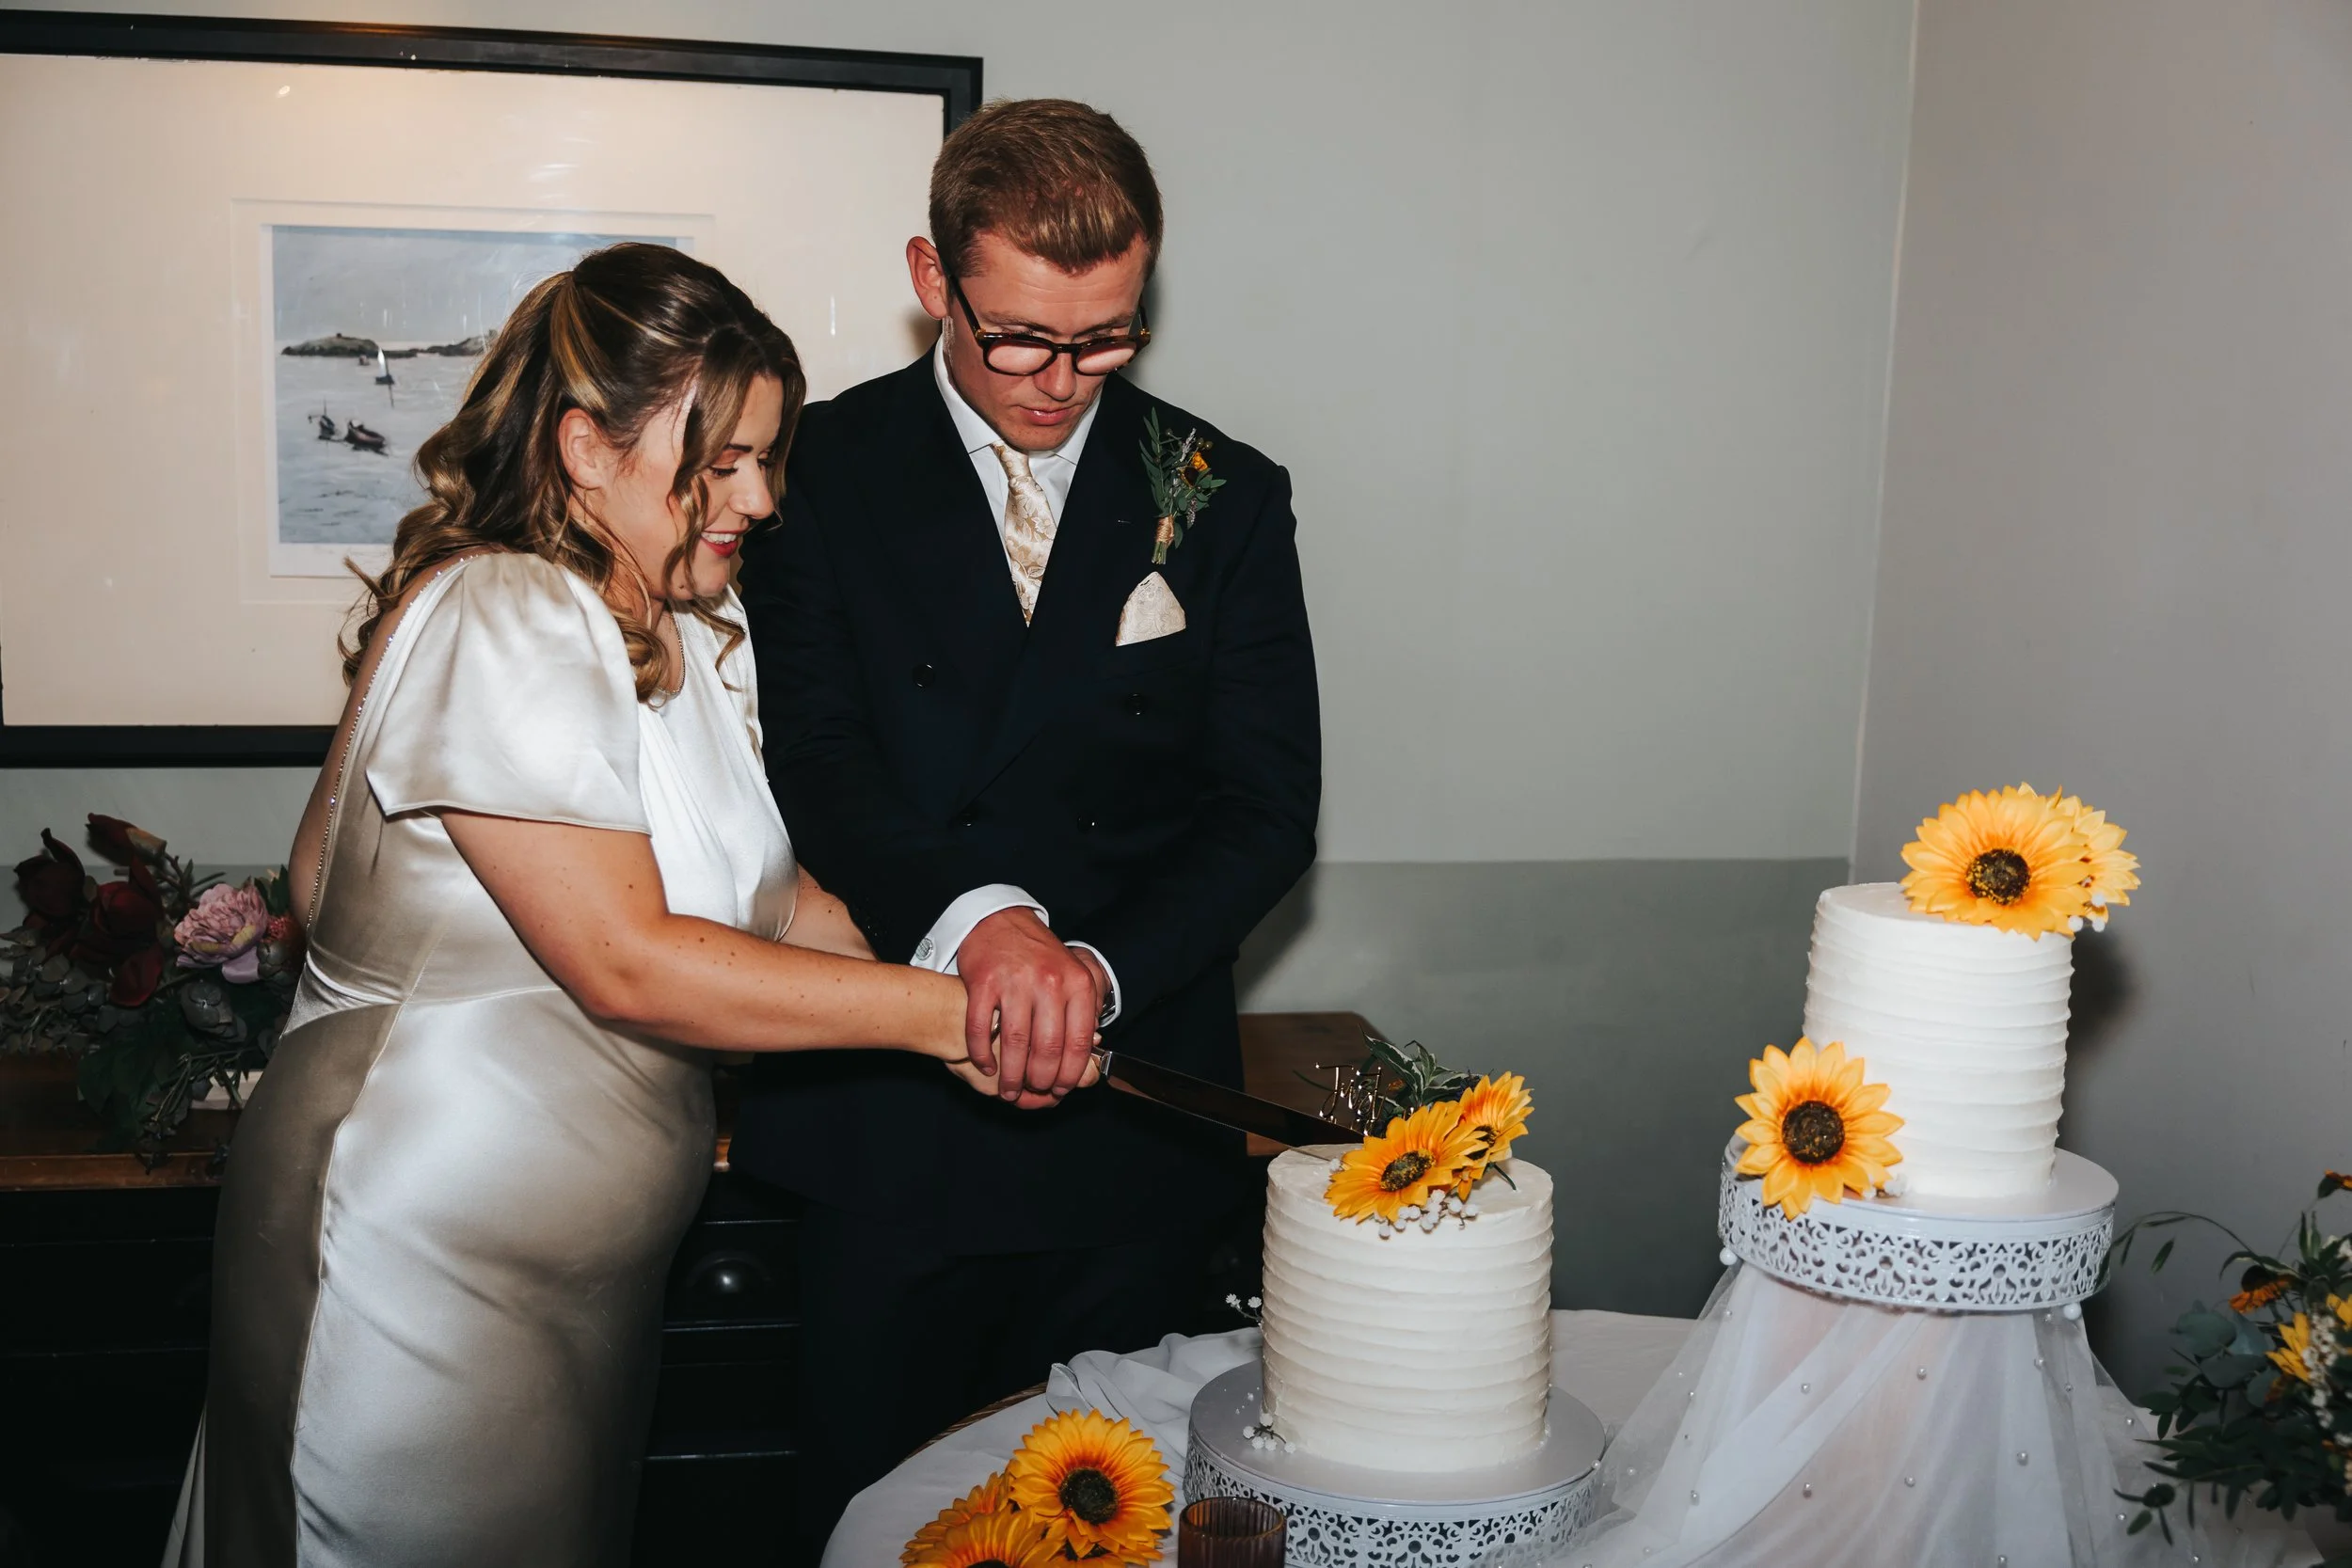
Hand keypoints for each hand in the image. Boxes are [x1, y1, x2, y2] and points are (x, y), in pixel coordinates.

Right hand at [957, 908, 1102, 1101]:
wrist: (1000, 922)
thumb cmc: (1039, 955)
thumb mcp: (1073, 974)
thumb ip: (1086, 1009)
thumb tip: (1094, 1048)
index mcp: (1076, 984)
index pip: (1078, 1042)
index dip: (1070, 1074)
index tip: (1060, 1089)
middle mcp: (1048, 983)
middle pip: (1047, 1048)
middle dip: (1040, 1079)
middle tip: (1033, 1090)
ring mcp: (1014, 982)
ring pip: (1014, 1044)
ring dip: (1011, 1075)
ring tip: (1008, 1089)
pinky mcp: (983, 982)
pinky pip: (981, 1029)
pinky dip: (981, 1054)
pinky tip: (986, 1066)